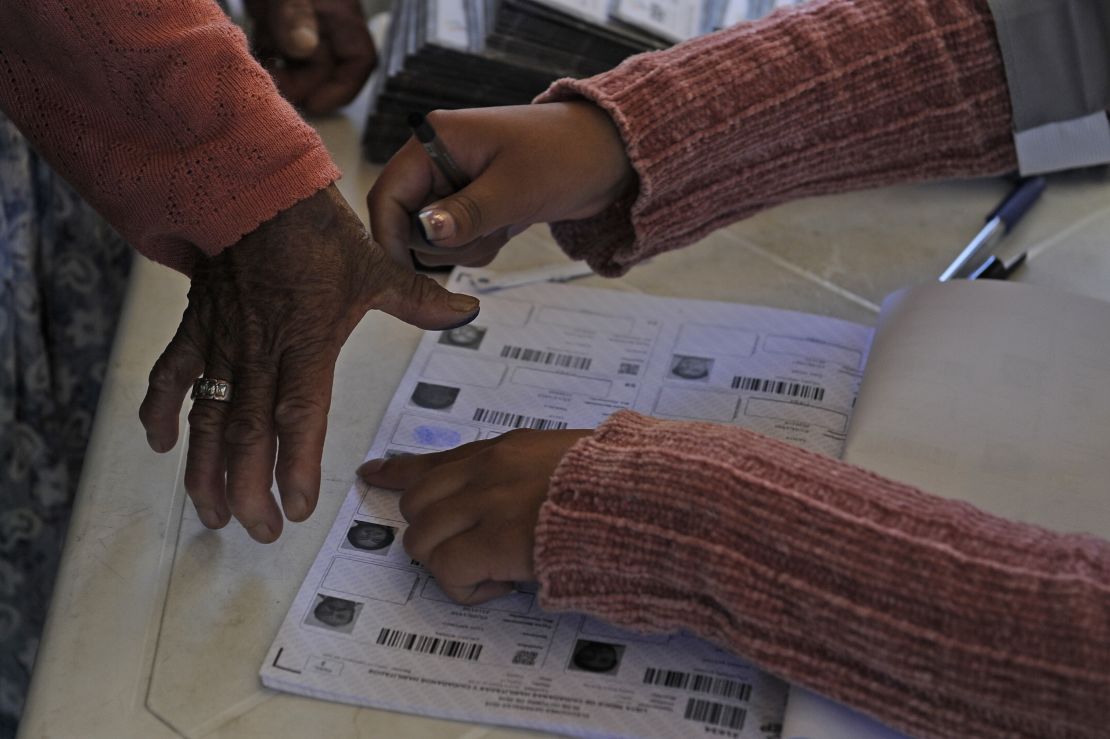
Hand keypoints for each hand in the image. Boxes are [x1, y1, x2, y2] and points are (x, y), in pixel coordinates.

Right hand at [139, 185, 480, 542]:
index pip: (299, 418)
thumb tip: (468, 312)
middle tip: (255, 531)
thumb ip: (419, 300)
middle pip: (247, 435)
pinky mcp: (198, 327)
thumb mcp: (376, 266)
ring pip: (207, 418)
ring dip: (204, 469)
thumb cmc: (318, 231)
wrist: (258, 188)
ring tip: (210, 513)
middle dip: (247, 490)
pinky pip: (172, 374)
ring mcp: (224, 342)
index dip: (293, 467)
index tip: (295, 509)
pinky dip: (160, 408)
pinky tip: (158, 444)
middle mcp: (261, 351)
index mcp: (307, 343)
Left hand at [246, 0, 375, 114]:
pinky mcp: (275, 19)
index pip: (358, 61)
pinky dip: (264, 56)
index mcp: (339, 15)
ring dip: (279, 73)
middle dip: (299, 84)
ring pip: (297, 63)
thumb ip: (293, 13)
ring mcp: (299, 21)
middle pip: (323, 69)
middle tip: (270, 86)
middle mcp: (324, 23)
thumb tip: (302, 48)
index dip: (342, 90)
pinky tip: (245, 55)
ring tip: (255, 71)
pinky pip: (275, 48)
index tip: (315, 104)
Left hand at [358, 428, 592, 603]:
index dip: (401, 471)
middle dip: (432, 531)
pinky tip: (503, 584)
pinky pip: (446, 569)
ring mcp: (486, 503)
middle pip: (416, 501)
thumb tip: (516, 501)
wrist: (638, 498)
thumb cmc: (615, 486)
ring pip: (421, 539)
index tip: (374, 473)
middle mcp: (486, 470)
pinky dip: (467, 586)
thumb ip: (530, 474)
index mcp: (505, 449)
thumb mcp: (566, 460)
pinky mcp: (492, 540)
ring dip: (448, 562)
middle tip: (469, 553)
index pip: (438, 460)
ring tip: (492, 572)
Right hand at [367, 102, 633, 268]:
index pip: (387, 197)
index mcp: (434, 141)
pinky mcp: (473, 204)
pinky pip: (458, 241)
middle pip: (407, 224)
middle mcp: (437, 160)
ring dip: (467, 248)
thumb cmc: (567, 156)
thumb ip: (468, 214)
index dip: (390, 239)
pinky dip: (481, 246)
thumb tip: (427, 234)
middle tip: (488, 231)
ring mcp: (455, 183)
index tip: (405, 276)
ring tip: (506, 223)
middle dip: (444, 244)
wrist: (610, 156)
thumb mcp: (516, 189)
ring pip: (434, 240)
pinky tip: (510, 226)